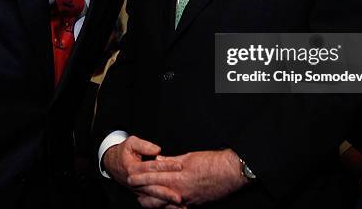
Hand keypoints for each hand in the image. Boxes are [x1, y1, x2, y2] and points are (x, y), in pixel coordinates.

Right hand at [102, 135, 183, 206]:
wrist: (113, 164)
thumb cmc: (124, 152)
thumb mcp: (131, 143)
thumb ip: (144, 145)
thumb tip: (157, 150)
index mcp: (133, 168)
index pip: (152, 167)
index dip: (166, 166)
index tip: (180, 166)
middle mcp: (135, 182)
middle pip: (153, 188)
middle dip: (167, 193)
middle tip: (179, 197)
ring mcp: (137, 190)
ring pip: (153, 198)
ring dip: (166, 203)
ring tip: (179, 207)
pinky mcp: (140, 195)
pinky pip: (151, 203)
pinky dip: (161, 206)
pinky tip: (173, 208)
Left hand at [128, 149, 248, 205]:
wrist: (231, 173)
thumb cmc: (212, 162)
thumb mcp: (189, 157)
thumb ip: (172, 161)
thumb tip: (159, 160)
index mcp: (178, 176)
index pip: (154, 177)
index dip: (141, 177)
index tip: (130, 177)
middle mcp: (180, 191)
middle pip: (156, 195)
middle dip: (143, 193)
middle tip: (133, 190)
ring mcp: (188, 199)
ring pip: (165, 204)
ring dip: (154, 202)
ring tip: (144, 200)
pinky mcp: (195, 204)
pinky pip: (177, 207)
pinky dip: (168, 206)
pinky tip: (164, 205)